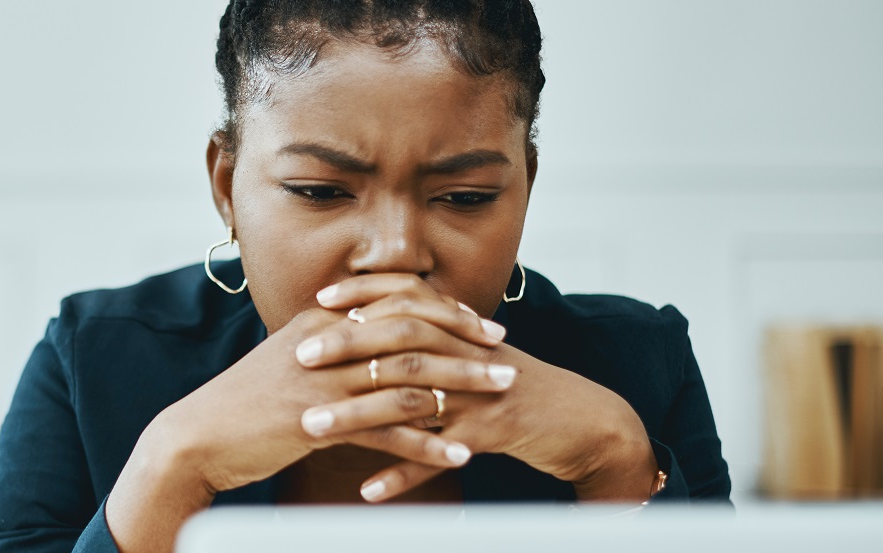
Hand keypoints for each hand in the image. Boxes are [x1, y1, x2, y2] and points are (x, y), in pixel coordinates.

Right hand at [105, 290, 503, 551]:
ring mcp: (323, 383)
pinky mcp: (319, 423)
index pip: (394, 303)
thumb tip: (370, 342)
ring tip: (500, 397)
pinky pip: (387, 432)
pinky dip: (428, 444)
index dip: (443, 311)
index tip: (479, 323)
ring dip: (462, 388)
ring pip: (409, 378)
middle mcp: (326, 344)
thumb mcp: (288, 362)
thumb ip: (329, 348)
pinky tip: (458, 455)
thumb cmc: (243, 405)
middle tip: (504, 356)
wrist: (197, 438)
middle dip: (465, 343)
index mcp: (320, 323)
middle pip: (412, 333)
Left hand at [296, 273, 657, 502]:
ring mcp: (481, 394)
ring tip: (313, 429)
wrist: (581, 419)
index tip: (319, 302)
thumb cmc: (514, 388)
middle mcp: (468, 354)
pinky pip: (440, 456)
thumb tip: (373, 327)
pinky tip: (369, 490)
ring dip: (359, 416)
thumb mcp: (473, 355)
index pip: (407, 299)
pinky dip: (403, 474)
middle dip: (347, 348)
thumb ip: (432, 340)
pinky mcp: (492, 435)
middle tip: (300, 358)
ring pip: (412, 400)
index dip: (363, 297)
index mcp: (461, 331)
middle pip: (401, 341)